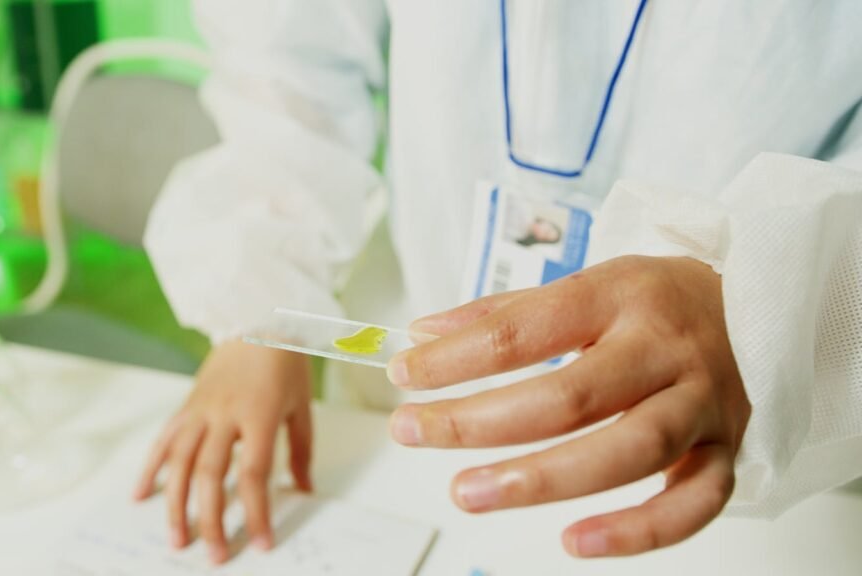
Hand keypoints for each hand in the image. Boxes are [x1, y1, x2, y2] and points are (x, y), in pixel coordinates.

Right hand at [133, 341, 312, 563]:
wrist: (257, 317)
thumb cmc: (284, 362)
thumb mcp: (301, 406)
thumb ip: (300, 451)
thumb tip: (303, 490)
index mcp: (257, 415)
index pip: (253, 473)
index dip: (256, 511)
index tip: (260, 542)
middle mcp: (223, 414)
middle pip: (211, 474)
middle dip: (211, 519)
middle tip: (213, 554)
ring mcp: (200, 409)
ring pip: (180, 462)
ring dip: (175, 504)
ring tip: (176, 539)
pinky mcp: (187, 406)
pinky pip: (163, 440)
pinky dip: (151, 468)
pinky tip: (140, 496)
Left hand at [386, 256, 750, 557]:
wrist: (756, 308)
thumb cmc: (655, 301)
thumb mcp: (583, 283)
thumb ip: (502, 313)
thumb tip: (423, 335)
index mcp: (620, 295)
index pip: (525, 330)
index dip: (457, 358)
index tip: (404, 375)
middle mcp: (664, 349)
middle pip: (569, 395)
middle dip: (480, 421)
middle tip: (413, 432)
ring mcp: (702, 403)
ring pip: (627, 450)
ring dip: (542, 479)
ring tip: (467, 492)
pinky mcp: (726, 450)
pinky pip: (693, 503)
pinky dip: (636, 530)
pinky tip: (573, 541)